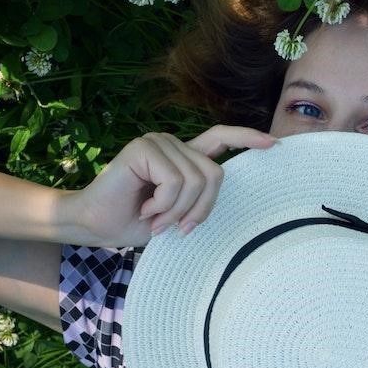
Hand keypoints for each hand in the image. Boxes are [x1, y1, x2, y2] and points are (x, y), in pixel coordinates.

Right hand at [63, 126, 276, 246]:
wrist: (93, 225)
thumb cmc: (134, 222)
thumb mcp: (177, 214)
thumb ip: (198, 199)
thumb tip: (223, 192)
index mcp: (184, 158)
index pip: (221, 139)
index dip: (247, 139)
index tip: (274, 144)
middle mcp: (174, 144)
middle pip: (216, 174)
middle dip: (201, 209)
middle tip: (177, 228)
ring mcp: (158, 142)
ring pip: (196, 180)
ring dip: (177, 211)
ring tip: (155, 219)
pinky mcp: (143, 147)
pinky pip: (175, 181)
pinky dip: (163, 204)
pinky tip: (144, 208)